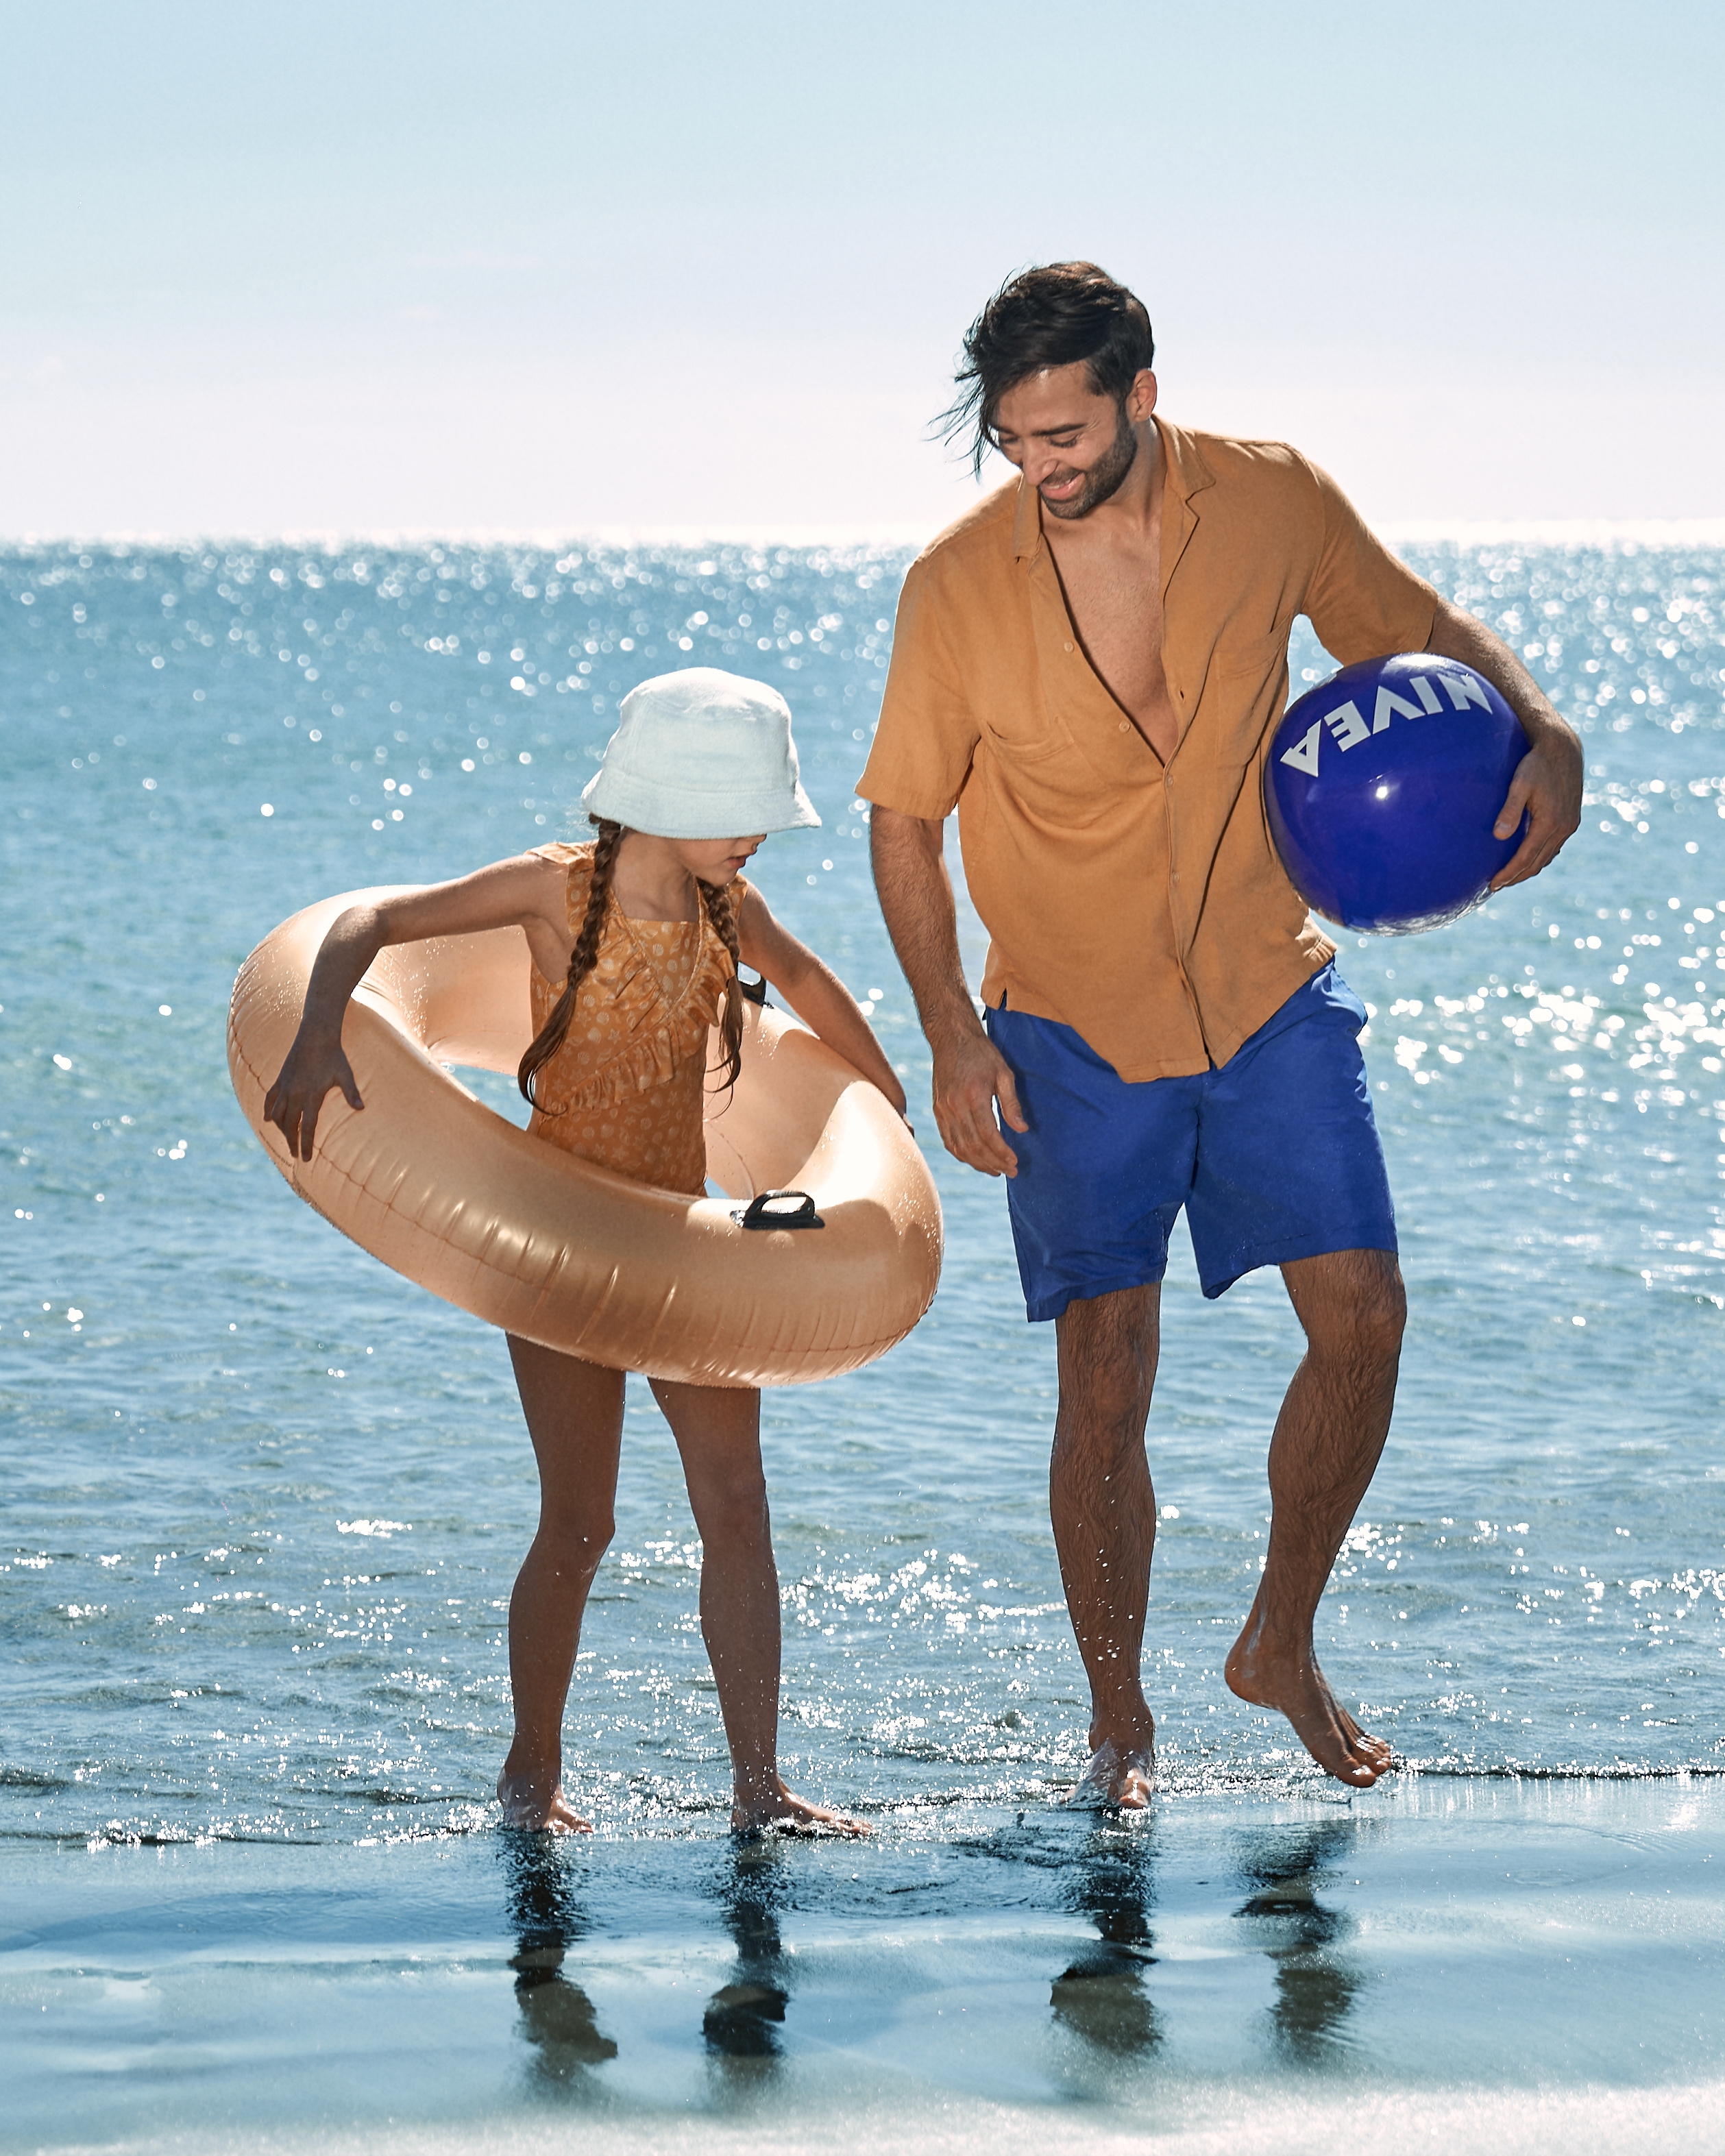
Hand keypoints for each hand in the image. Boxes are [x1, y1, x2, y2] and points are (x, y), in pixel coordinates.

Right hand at [263, 1030, 363, 1161]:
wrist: (316, 1034)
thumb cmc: (334, 1055)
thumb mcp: (345, 1074)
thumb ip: (351, 1093)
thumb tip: (361, 1108)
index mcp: (311, 1095)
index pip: (306, 1127)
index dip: (305, 1145)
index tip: (305, 1159)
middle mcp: (294, 1093)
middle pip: (289, 1125)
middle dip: (292, 1142)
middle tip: (296, 1155)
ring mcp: (285, 1086)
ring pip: (277, 1114)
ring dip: (280, 1129)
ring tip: (287, 1139)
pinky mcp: (280, 1078)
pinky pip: (269, 1098)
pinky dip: (268, 1110)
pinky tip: (268, 1120)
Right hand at [931, 1027, 1025, 1176]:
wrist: (951, 1038)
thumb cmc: (981, 1053)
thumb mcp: (1003, 1073)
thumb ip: (1012, 1103)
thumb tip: (1022, 1129)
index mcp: (973, 1096)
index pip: (989, 1135)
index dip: (1002, 1153)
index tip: (1015, 1162)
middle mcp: (955, 1106)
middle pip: (974, 1146)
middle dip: (993, 1163)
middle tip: (1010, 1172)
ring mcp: (943, 1110)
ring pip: (959, 1148)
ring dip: (978, 1163)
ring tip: (995, 1170)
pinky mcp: (937, 1111)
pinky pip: (948, 1141)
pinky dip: (961, 1155)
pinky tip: (975, 1160)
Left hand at [1489, 732, 1582, 890]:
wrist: (1563, 749)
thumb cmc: (1536, 764)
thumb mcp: (1519, 785)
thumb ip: (1509, 810)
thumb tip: (1499, 837)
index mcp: (1550, 823)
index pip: (1525, 858)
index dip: (1508, 874)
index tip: (1492, 885)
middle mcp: (1563, 828)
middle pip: (1537, 863)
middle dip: (1516, 877)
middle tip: (1496, 886)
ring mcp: (1570, 825)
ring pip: (1547, 857)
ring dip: (1528, 869)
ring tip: (1509, 876)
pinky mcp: (1571, 820)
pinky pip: (1554, 847)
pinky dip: (1540, 857)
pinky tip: (1527, 858)